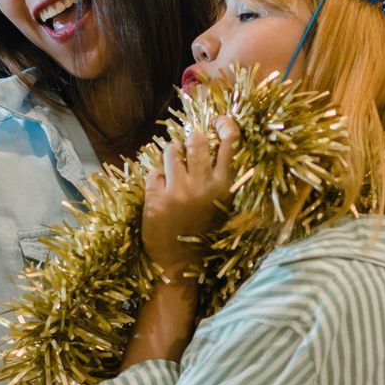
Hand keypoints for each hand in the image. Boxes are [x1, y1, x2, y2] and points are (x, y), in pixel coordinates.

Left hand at [141, 117, 237, 277]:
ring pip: (172, 150)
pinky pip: (154, 172)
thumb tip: (208, 140)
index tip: (216, 120)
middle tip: (187, 152)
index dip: (225, 124)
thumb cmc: (201, 231)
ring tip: (172, 171)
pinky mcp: (157, 199)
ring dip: (170, 156)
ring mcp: (179, 191)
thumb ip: (218, 176)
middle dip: (190, 141)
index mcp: (225, 186)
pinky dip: (156, 178)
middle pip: (197, 140)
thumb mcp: (221, 203)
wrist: (180, 265)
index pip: (231, 141)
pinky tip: (160, 193)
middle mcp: (204, 185)